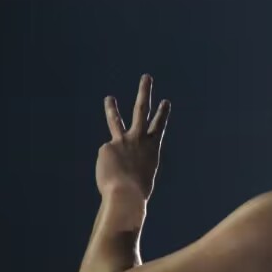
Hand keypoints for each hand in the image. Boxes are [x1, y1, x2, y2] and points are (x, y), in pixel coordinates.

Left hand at [97, 74, 171, 199]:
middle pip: (141, 110)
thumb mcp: (143, 174)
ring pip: (115, 121)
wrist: (126, 193)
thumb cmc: (138, 190)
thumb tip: (120, 158)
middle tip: (146, 77)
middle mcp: (138, 138)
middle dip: (144, 92)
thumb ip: (134, 161)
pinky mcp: (106, 148)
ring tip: (109, 98)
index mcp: (153, 147)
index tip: (165, 101)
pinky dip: (108, 167)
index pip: (159, 126)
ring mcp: (121, 141)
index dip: (162, 113)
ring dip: (112, 108)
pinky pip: (107, 157)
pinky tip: (111, 174)